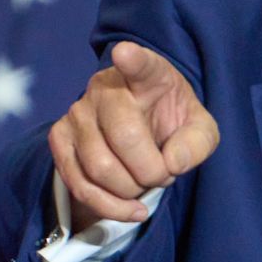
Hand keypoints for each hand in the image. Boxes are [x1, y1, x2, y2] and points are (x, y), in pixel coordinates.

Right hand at [49, 42, 218, 228]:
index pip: (139, 64)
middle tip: (164, 175)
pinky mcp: (59, 138)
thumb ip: (197, 142)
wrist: (142, 135)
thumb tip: (172, 163)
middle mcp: (105, 87)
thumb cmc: (174, 125)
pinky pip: (79, 183)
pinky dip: (109, 207)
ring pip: (100, 166)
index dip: (133, 60)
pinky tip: (132, 209)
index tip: (126, 52)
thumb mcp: (201, 131)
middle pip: (124, 135)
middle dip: (151, 170)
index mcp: (147, 75)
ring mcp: (77, 112)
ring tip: (146, 184)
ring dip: (131, 190)